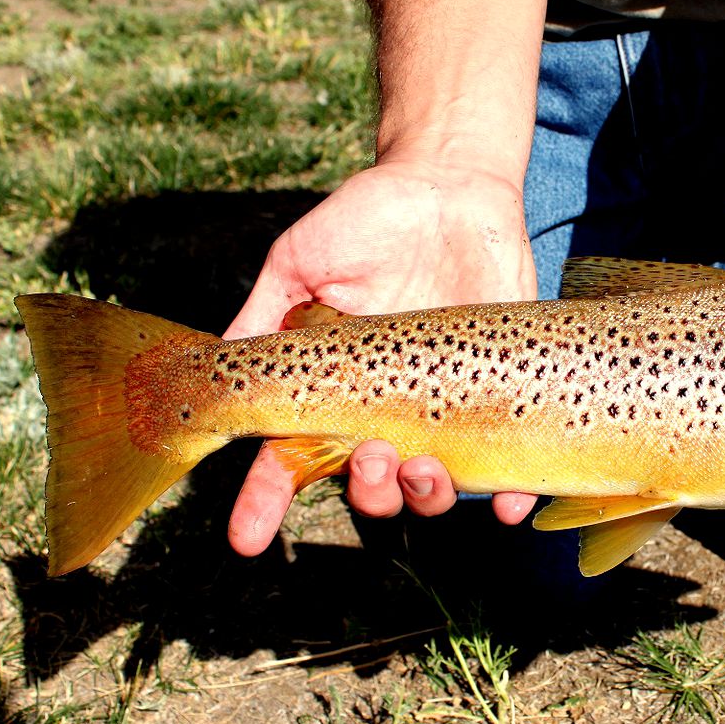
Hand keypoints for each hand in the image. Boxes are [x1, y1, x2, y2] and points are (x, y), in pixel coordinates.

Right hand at [224, 156, 539, 555]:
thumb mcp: (301, 261)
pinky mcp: (502, 395)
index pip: (290, 460)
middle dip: (368, 491)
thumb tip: (213, 366)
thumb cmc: (366, 220)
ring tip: (427, 469)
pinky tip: (511, 503)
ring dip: (426, 495)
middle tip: (373, 459)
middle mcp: (386, 410)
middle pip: (369, 485)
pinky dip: (510, 495)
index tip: (246, 538)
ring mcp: (446, 407)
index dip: (264, 505)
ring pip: (433, 486)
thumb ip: (263, 314)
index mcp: (332, 389)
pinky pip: (509, 463)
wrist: (451, 184)